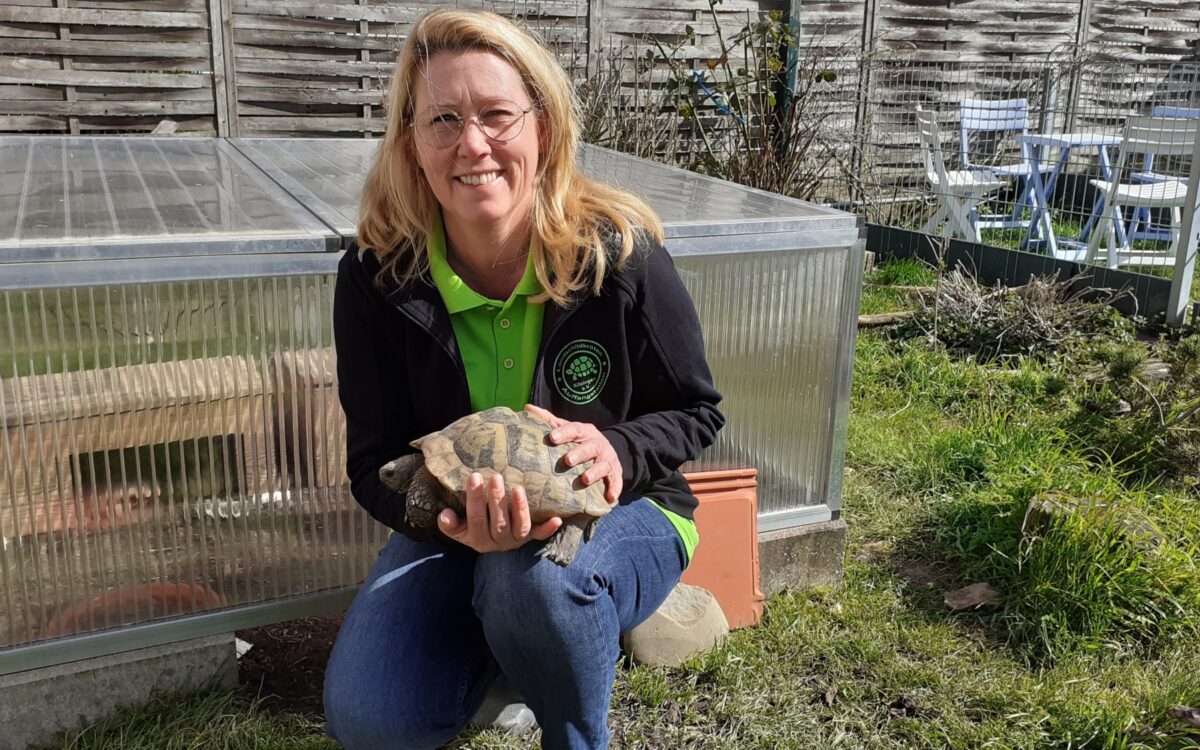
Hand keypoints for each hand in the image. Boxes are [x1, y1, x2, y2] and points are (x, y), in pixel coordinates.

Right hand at [437, 471, 560, 553]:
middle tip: (496, 477)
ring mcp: (516, 540)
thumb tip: (445, 515)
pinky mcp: (530, 538)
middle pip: (498, 522)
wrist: (490, 542)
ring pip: (520, 527)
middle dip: (496, 499)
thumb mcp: (457, 528)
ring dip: (520, 508)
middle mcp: (499, 542)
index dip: (475, 499)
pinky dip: (548, 529)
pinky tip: (557, 519)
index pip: (476, 519)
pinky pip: (540, 535)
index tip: (474, 476)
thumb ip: (449, 524)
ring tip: (517, 488)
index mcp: (478, 540)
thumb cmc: (471, 527)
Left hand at [524, 404, 622, 504]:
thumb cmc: (580, 441)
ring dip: (595, 472)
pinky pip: (616, 481)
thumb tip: (528, 408)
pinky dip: (614, 488)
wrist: (607, 451)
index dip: (564, 433)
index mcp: (585, 432)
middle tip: (567, 460)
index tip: (552, 438)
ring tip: (585, 480)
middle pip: (590, 447)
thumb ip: (549, 421)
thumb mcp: (567, 429)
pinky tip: (610, 498)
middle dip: (579, 453)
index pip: (574, 429)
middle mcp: (598, 444)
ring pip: (603, 465)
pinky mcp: (615, 474)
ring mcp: (607, 459)